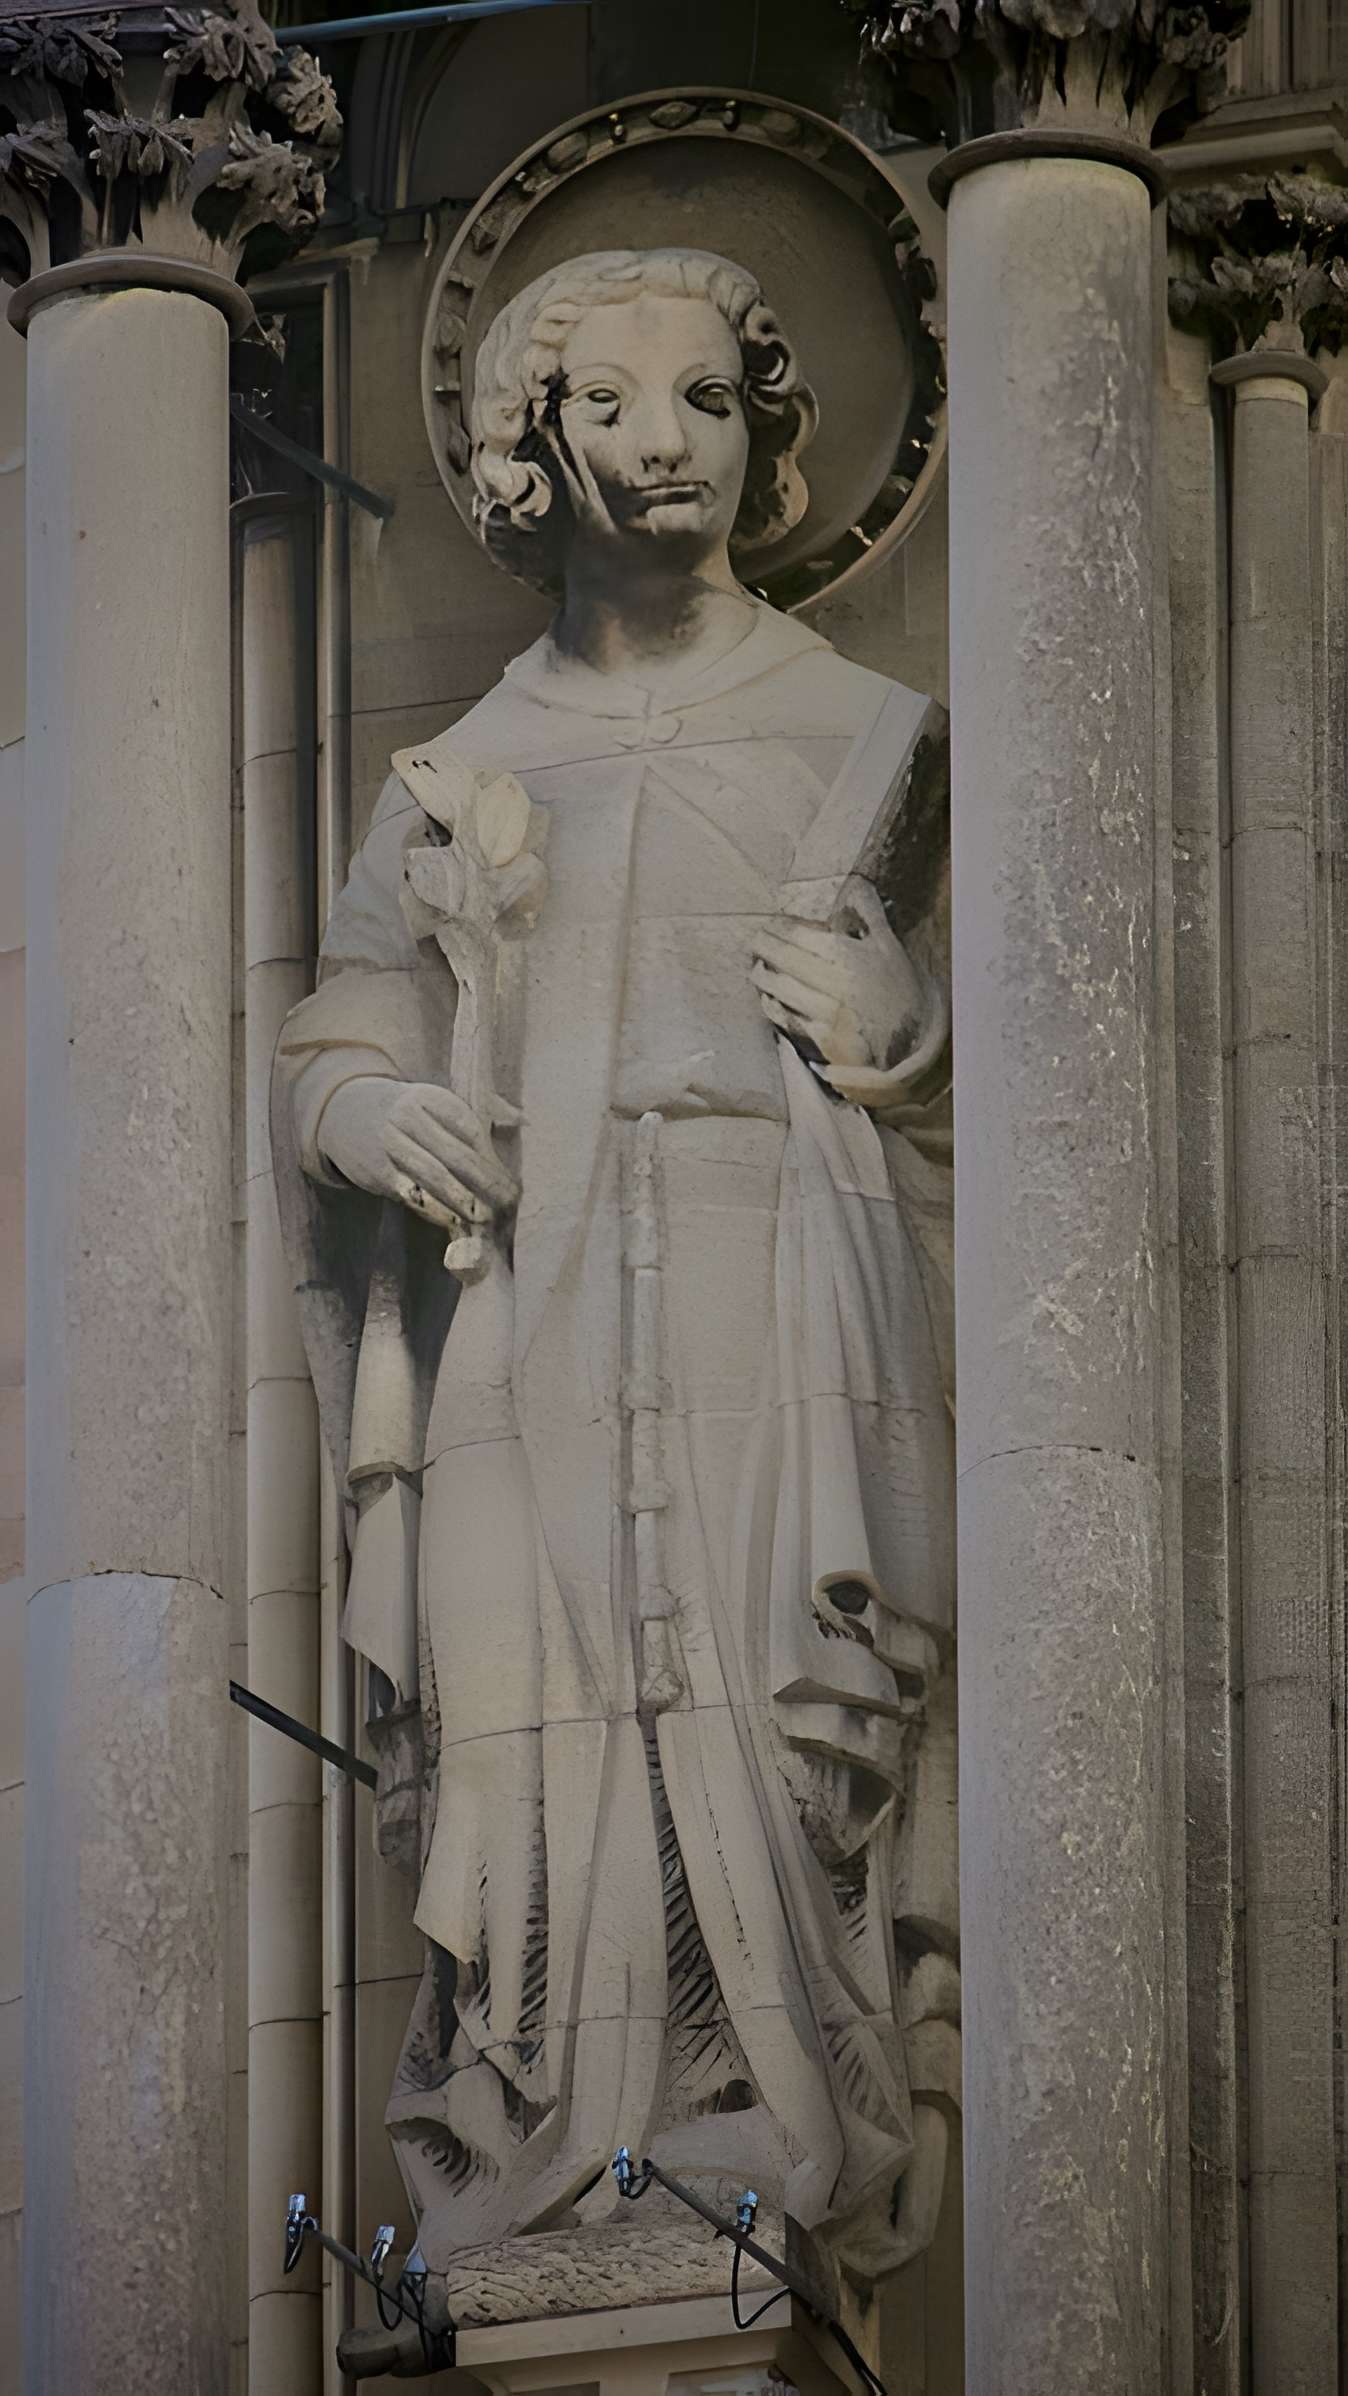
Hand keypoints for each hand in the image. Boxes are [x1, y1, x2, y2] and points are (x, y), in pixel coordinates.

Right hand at [318, 1075, 518, 1233]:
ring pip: (434, 1175)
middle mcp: (409, 1117)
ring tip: (484, 1216)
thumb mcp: (438, 1101)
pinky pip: (412, 1192)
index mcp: (431, 1097)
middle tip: (507, 1202)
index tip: (512, 1180)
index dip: (492, 1158)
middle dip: (485, 1182)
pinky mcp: (379, 1171)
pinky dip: (435, 1208)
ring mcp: (392, 1144)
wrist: (348, 1113)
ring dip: (462, 1199)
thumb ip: (482, 1109)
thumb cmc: (409, 1113)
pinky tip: (453, 1219)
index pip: (470, 1129)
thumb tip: (522, 1120)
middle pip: (455, 1154)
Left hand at [751, 883, 923, 1074]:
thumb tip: (857, 885)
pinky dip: (772, 1005)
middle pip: (783, 958)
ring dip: (762, 976)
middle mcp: (835, 983)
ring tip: (757, 968)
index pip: (799, 934)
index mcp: (850, 956)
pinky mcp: (823, 1038)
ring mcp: (827, 1012)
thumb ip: (869, 916)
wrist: (913, 1045)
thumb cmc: (900, 992)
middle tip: (755, 940)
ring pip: (779, 987)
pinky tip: (768, 998)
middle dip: (763, 946)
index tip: (770, 924)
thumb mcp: (890, 949)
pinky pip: (786, 1017)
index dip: (779, 927)